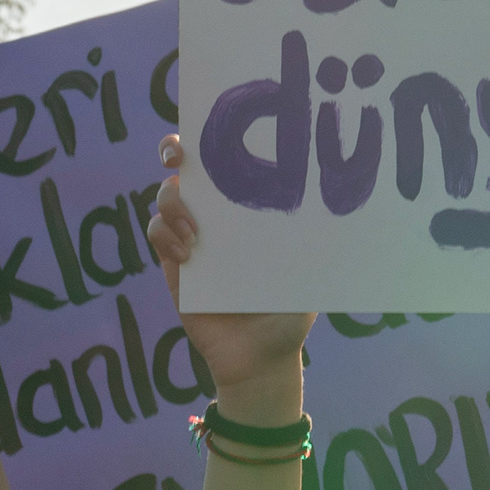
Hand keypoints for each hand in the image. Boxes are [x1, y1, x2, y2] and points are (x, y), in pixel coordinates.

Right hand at [150, 133, 316, 403]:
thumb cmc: (288, 313)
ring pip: (165, 198)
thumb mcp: (306, 272)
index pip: (226, 162)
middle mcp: (216, 217)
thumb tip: (332, 210)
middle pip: (184, 168)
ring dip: (173, 206)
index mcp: (248, 210)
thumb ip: (309, 242)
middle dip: (174, 150)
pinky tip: (188, 254)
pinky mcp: (173, 266)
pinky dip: (165, 235)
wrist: (261, 358)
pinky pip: (156, 234)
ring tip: (195, 236)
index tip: (212, 130)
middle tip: (180, 159)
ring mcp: (191, 238)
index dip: (213, 137)